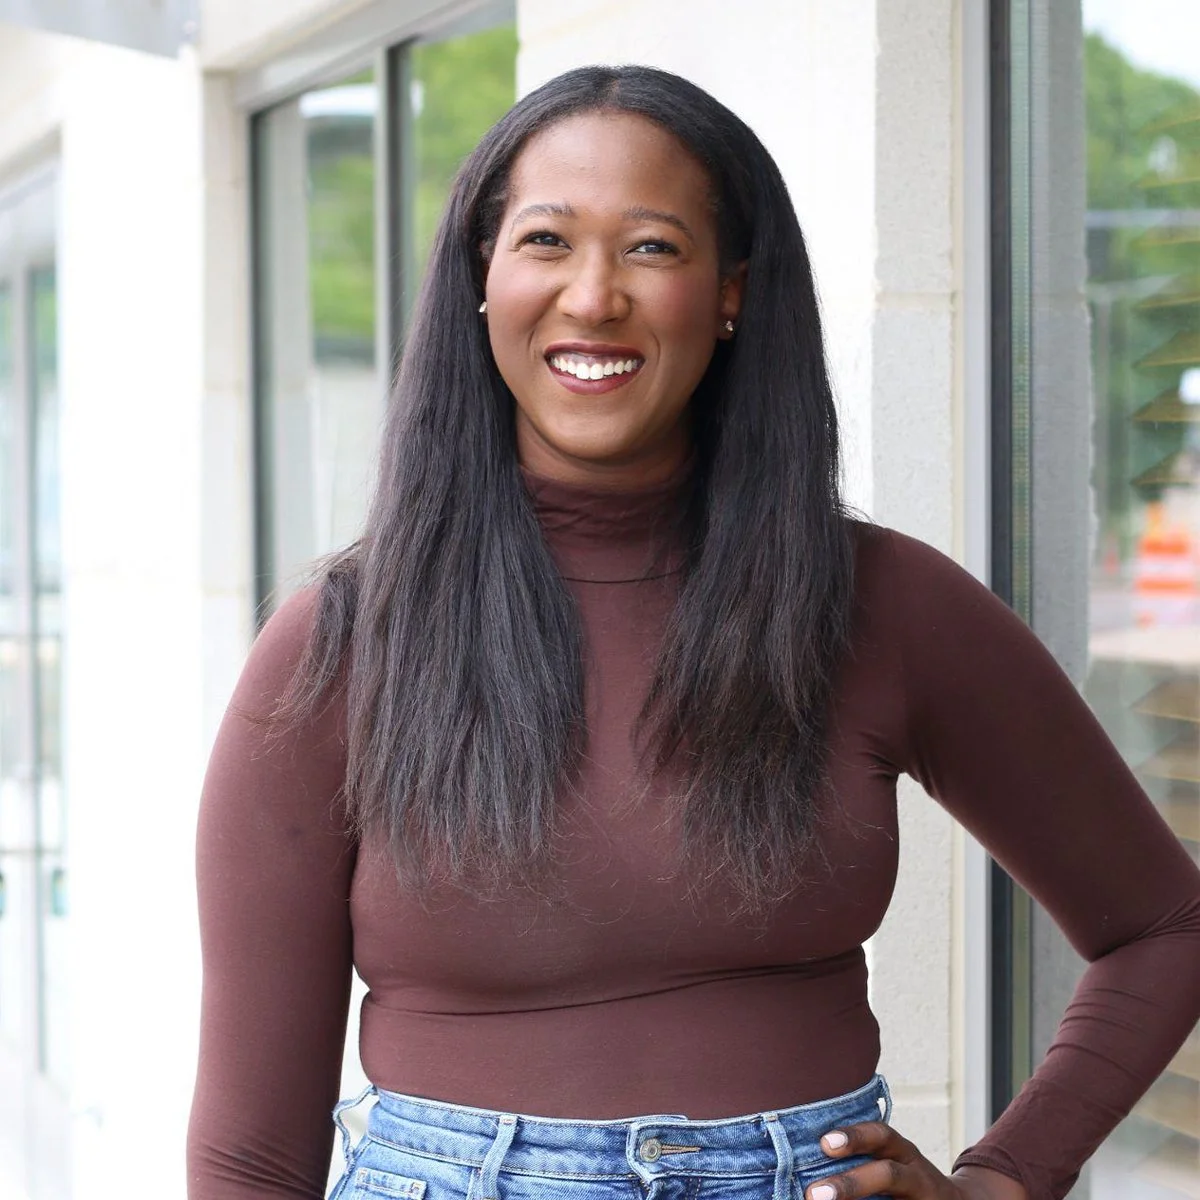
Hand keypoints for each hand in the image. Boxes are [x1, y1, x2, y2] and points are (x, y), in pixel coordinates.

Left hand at [804, 1123, 1027, 1199]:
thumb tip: (803, 1164)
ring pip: (894, 1192)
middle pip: (887, 1175)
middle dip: (850, 1184)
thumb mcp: (890, 1160)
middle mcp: (917, 1175)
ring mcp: (925, 1198)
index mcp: (903, 1152)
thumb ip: (859, 1158)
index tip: (824, 1143)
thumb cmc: (904, 1179)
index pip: (882, 1136)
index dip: (855, 1137)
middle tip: (813, 1195)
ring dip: (857, 1198)